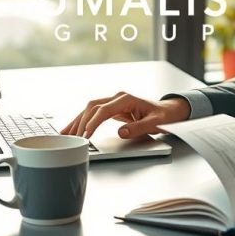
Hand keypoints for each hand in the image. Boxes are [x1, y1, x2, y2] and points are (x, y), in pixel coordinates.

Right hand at [60, 92, 190, 138]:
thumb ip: (138, 128)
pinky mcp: (112, 109)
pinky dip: (84, 121)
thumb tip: (121, 132)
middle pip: (92, 107)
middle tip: (73, 137)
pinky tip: (75, 128)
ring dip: (78, 120)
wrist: (168, 111)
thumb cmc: (163, 116)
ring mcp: (114, 102)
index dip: (93, 122)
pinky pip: (94, 114)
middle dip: (81, 122)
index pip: (103, 110)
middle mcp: (117, 98)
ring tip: (66, 133)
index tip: (86, 134)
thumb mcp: (154, 123)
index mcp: (126, 99)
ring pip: (90, 109)